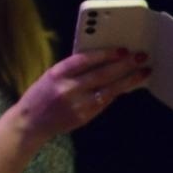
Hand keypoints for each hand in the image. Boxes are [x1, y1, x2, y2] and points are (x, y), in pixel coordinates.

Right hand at [12, 47, 149, 141]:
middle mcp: (68, 88)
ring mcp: (78, 104)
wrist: (30, 122)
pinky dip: (117, 93)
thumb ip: (72, 69)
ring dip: (128, 80)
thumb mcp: (51, 76)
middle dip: (124, 65)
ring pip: (109, 90)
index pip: (84, 60)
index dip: (105, 54)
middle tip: (140, 57)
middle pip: (101, 74)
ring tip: (142, 72)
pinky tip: (127, 86)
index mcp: (57, 74)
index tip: (121, 50)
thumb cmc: (40, 96)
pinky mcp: (85, 116)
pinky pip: (105, 102)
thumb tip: (100, 60)